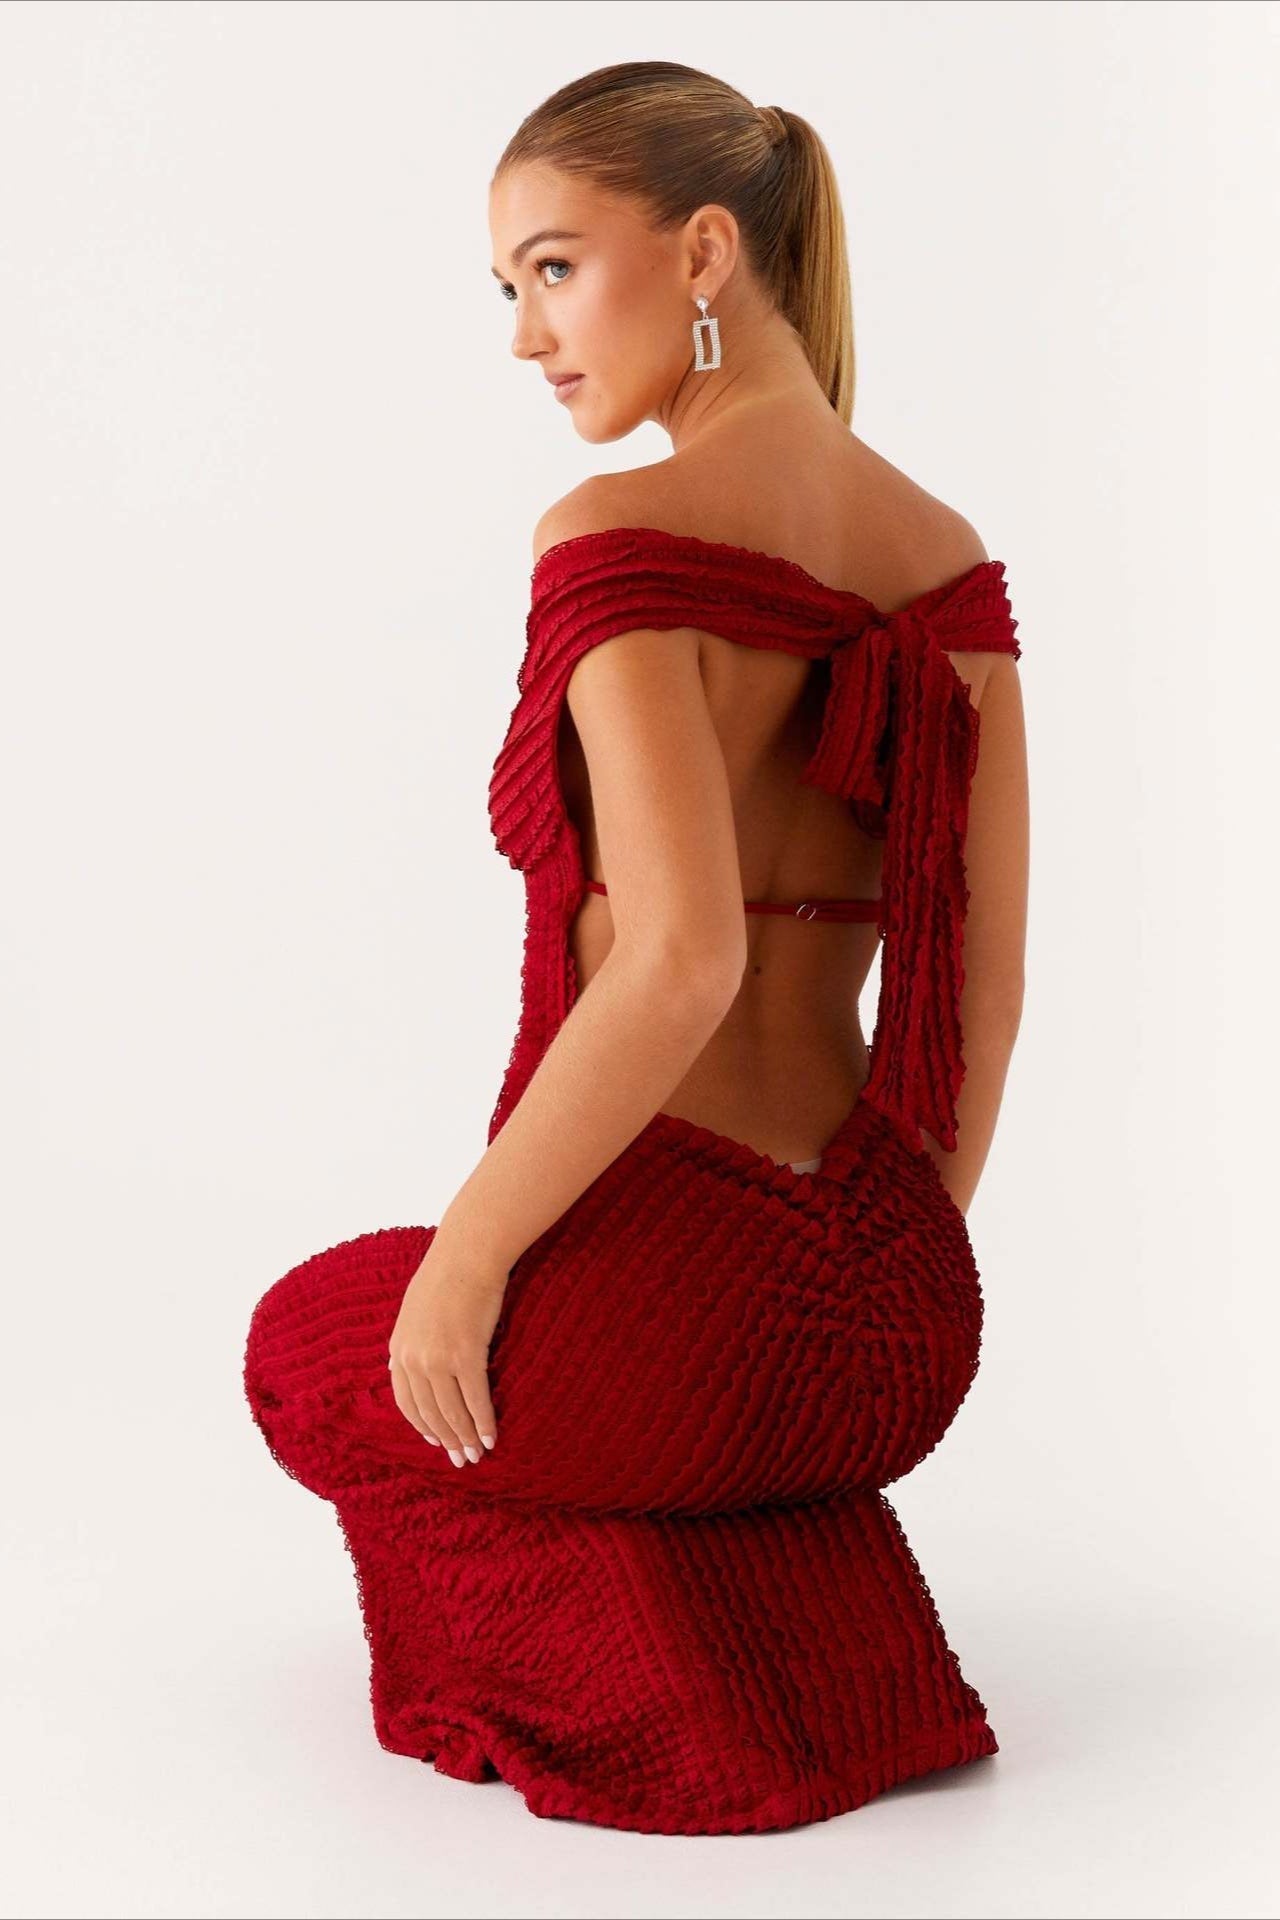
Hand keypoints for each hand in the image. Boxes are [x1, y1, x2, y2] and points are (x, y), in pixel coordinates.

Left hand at [387, 1232, 507, 1466]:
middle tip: (462, 1460)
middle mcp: (414, 1359)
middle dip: (447, 1440)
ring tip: (478, 1454)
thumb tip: (395, 1368)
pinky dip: (483, 1423)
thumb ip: (406, 1343)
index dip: (423, 1427)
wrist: (468, 1254)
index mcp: (399, 1349)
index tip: (437, 1442)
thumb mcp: (412, 1310)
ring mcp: (438, 1360)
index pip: (406, 1403)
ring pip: (452, 1412)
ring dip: (466, 1438)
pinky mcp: (466, 1356)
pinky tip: (491, 1436)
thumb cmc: (446, 1276)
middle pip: (430, 1414)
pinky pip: (475, 1400)